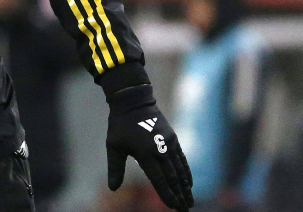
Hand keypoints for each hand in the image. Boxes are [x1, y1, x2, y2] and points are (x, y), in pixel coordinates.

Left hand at [106, 85, 193, 210]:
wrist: (133, 101)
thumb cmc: (120, 125)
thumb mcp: (113, 146)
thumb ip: (115, 168)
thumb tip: (112, 189)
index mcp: (144, 153)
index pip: (158, 179)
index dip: (166, 194)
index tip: (173, 207)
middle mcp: (159, 149)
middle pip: (172, 178)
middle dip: (178, 195)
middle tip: (184, 210)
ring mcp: (168, 143)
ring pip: (179, 170)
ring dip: (185, 187)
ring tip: (189, 202)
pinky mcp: (173, 139)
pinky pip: (182, 159)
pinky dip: (187, 172)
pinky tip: (190, 184)